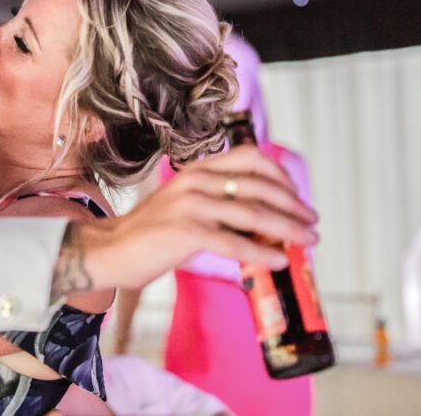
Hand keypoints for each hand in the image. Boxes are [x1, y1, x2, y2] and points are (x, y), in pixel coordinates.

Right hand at [52, 145, 318, 296]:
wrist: (109, 249)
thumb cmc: (149, 233)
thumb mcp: (185, 204)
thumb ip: (218, 203)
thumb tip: (264, 223)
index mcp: (198, 169)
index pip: (251, 158)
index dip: (281, 176)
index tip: (297, 198)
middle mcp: (196, 180)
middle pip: (260, 185)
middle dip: (293, 205)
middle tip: (311, 223)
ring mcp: (191, 204)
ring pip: (254, 212)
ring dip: (287, 229)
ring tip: (306, 242)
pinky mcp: (186, 232)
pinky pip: (234, 241)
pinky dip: (262, 253)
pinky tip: (278, 262)